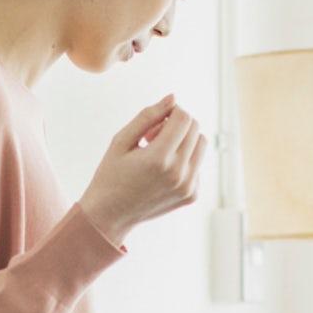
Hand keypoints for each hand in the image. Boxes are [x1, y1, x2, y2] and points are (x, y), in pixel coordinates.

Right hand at [76, 93, 207, 246]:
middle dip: (176, 124)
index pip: (184, 117)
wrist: (111, 215)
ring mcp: (188, 186)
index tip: (154, 124)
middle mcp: (178, 173)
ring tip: (160, 151)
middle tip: (153, 137)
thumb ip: (148, 116)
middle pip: (195, 128)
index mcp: (159, 158)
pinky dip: (184, 160)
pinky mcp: (192, 195)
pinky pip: (197, 165)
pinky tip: (162, 171)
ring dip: (184, 140)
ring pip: (201, 145)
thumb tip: (173, 98)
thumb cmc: (111, 174)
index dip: (170, 112)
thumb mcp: (122, 140)